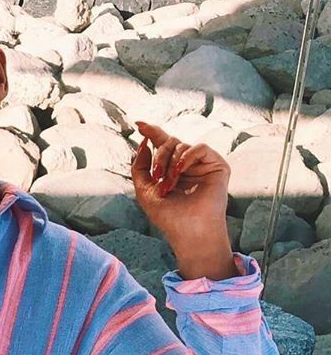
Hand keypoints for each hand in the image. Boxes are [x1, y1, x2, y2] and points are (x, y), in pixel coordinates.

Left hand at [130, 120, 230, 240]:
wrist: (188, 230)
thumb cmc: (168, 216)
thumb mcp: (145, 191)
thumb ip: (140, 167)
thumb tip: (143, 143)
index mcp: (171, 169)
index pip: (162, 144)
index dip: (152, 132)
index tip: (138, 124)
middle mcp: (187, 164)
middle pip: (169, 142)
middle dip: (159, 157)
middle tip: (157, 176)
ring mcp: (202, 164)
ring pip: (181, 145)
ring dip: (170, 164)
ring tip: (168, 184)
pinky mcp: (216, 165)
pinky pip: (199, 147)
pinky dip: (186, 157)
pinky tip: (180, 171)